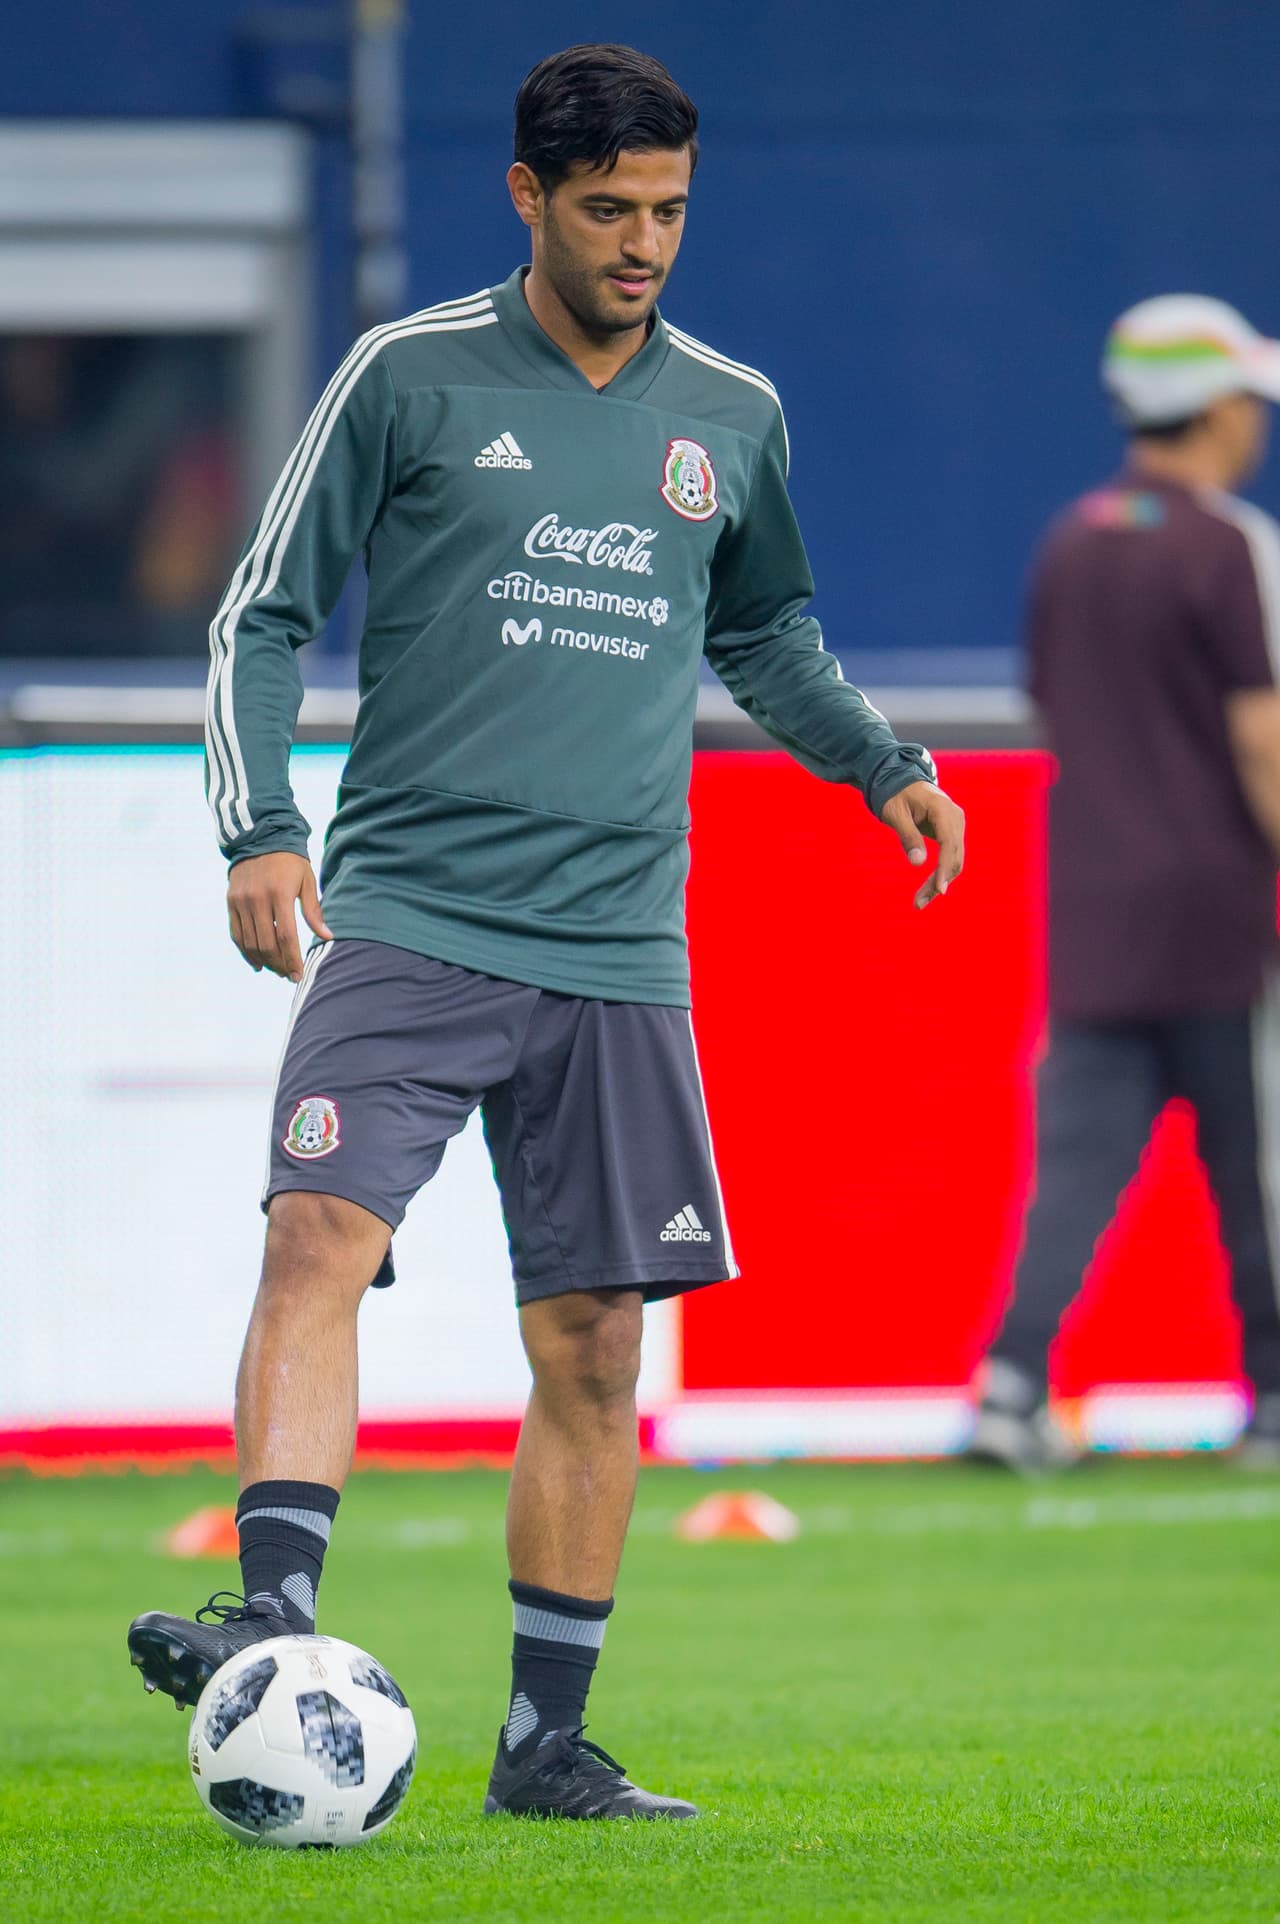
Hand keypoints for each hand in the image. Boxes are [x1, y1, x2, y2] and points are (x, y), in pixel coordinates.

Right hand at [227, 851, 331, 981]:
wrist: (260, 839)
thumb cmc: (290, 862)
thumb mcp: (307, 881)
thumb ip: (314, 911)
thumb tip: (327, 937)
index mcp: (280, 894)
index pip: (286, 936)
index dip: (292, 959)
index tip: (299, 974)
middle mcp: (257, 899)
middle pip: (267, 944)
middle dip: (279, 965)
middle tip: (290, 975)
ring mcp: (241, 902)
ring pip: (250, 942)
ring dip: (264, 961)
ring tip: (276, 970)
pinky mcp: (231, 902)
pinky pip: (237, 934)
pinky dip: (246, 951)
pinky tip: (257, 962)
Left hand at [879, 780, 965, 908]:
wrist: (902, 781)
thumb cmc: (896, 796)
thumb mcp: (896, 814)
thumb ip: (908, 836)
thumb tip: (918, 864)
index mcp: (943, 810)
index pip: (949, 844)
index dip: (945, 869)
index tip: (939, 890)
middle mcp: (956, 818)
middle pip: (954, 857)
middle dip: (939, 882)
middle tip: (919, 903)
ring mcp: (956, 826)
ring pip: (955, 861)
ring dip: (940, 882)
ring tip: (920, 901)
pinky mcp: (952, 833)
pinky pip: (950, 857)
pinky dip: (941, 873)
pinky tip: (929, 889)